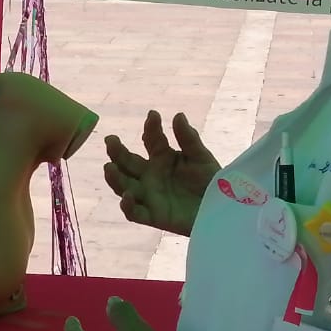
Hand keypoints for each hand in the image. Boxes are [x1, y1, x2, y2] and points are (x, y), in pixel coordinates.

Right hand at [104, 111, 219, 235]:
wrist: (221, 209)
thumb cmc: (209, 181)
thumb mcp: (201, 158)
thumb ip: (189, 139)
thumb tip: (178, 115)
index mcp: (162, 157)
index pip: (151, 139)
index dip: (151, 127)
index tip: (154, 116)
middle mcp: (150, 174)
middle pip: (127, 162)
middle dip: (116, 151)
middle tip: (111, 140)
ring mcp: (149, 195)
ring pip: (123, 186)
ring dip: (114, 177)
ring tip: (109, 168)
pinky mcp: (153, 215)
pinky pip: (134, 212)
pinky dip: (128, 206)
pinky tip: (127, 196)